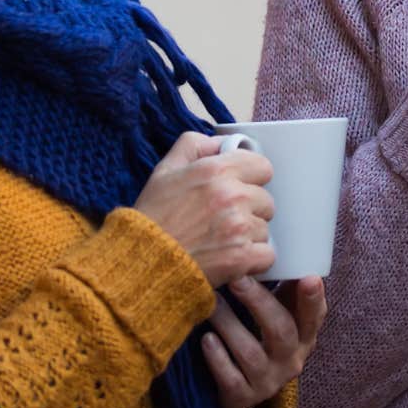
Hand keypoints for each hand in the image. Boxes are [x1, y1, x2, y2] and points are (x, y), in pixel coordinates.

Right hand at [133, 132, 276, 286]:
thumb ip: (194, 145)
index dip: (250, 179)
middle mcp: (232, 195)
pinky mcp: (241, 257)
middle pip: (266, 200)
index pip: (263, 167)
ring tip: (219, 241)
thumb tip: (223, 142)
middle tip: (222, 220)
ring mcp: (239, 227)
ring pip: (264, 228)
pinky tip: (229, 258)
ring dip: (247, 237)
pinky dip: (251, 261)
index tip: (238, 189)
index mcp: (216, 170)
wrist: (141, 265)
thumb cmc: (152, 219)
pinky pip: (266, 255)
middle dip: (249, 210)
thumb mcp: (165, 171)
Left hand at [202, 275, 327, 407]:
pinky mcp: (243, 397)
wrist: (240, 391)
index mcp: (304, 336)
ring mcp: (268, 381)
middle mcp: (291, 360)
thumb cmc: (259, 339)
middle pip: (282, 330)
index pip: (315, 316)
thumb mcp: (277, 316)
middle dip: (259, 302)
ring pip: (251, 353)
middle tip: (237, 278)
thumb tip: (269, 245)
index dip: (313, 299)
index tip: (309, 278)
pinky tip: (206, 339)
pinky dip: (217, 358)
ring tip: (211, 304)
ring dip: (230, 324)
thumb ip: (281, 289)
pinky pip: (231, 378)